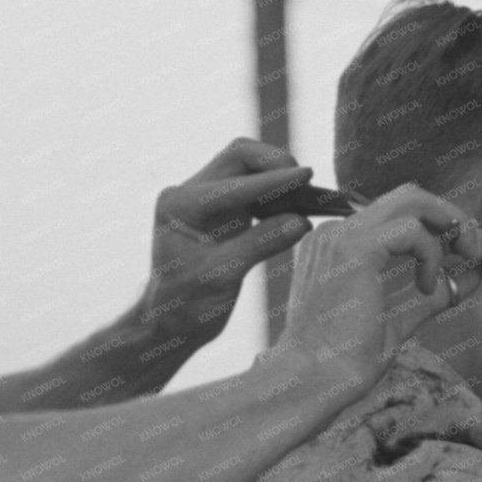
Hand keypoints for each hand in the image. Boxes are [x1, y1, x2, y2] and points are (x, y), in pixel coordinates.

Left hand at [141, 138, 315, 345]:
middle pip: (239, 158)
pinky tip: (300, 207)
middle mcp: (190, 193)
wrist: (173, 323)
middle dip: (275, 164)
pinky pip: (256, 191)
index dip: (273, 181)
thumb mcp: (222, 276)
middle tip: (306, 182)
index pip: (234, 183)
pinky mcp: (224, 211)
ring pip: (249, 169)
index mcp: (180, 204)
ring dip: (279, 178)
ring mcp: (207, 200)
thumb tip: (302, 221)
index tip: (306, 176)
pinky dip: (279, 195)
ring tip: (308, 196)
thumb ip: (260, 244)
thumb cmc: (186, 305)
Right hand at [277, 184, 481, 395]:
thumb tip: (473, 276)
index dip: (447, 226)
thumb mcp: (399, 316)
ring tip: (466, 259)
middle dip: (454, 217)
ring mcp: (343, 235)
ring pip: (413, 200)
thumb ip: (432, 293)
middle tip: (478, 250)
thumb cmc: (345, 357)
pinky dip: (433, 253)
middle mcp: (337, 231)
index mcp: (339, 244)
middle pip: (410, 196)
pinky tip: (427, 284)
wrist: (312, 379)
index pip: (401, 215)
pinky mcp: (356, 249)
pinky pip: (412, 229)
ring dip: (452, 227)